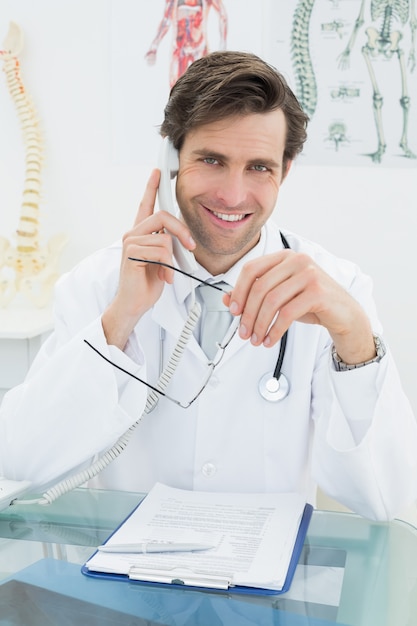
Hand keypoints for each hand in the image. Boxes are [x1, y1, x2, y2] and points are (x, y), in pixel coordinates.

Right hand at [102, 169, 194, 348]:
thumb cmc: (147, 284)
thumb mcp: (162, 260)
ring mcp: (130, 243)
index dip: (151, 187)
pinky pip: (160, 251)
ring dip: (173, 259)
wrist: (134, 304)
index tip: (157, 172)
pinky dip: (168, 267)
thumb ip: (167, 244)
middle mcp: (133, 234)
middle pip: (163, 216)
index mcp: (140, 233)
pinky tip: (164, 277)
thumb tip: (182, 238)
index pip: (146, 205)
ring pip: (164, 238)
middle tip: (190, 246)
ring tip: (168, 272)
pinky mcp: (131, 254)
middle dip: (182, 231)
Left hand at [224, 249, 375, 363]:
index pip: (251, 269)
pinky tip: (270, 339)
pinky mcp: (317, 291)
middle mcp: (296, 260)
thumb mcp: (280, 297)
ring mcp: (309, 274)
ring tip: (256, 339)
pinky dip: (275, 329)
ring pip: (272, 301)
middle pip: (260, 287)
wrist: (344, 313)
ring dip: (259, 324)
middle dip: (248, 314)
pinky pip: (287, 313)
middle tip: (244, 333)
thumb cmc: (310, 303)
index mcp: (284, 257)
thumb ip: (254, 295)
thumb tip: (226, 300)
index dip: (238, 291)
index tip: (233, 311)